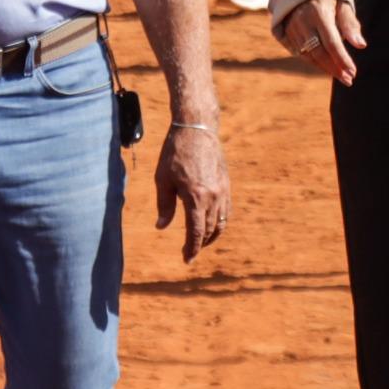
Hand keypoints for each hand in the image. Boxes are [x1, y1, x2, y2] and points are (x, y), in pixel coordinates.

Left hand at [153, 123, 230, 263]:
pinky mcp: (226, 182)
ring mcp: (222, 189)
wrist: (197, 128)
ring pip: (222, 221)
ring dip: (213, 235)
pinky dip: (221, 221)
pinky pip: (227, 209)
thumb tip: (162, 227)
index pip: (196, 232)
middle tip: (190, 254)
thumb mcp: (163, 179)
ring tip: (202, 242)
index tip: (187, 260)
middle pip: (210, 229)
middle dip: (201, 244)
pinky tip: (212, 223)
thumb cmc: (175, 153)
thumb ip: (164, 205)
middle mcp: (213, 196)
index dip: (192, 248)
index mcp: (195, 197)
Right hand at [273, 0, 363, 85]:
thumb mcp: (342, 3)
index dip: (342, 59)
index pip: (332, 43)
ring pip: (308, 55)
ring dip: (325, 68)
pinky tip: (327, 67)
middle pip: (319, 53)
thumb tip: (361, 45)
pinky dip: (314, 62)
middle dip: (335, 68)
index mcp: (319, 14)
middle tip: (349, 80)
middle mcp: (303, 23)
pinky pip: (300, 53)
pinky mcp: (286, 33)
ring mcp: (292, 29)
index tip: (353, 72)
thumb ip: (350, 24)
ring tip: (342, 76)